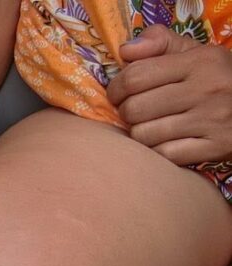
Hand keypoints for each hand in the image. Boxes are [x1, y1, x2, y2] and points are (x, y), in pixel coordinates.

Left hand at [106, 24, 231, 164]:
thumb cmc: (214, 77)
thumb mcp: (193, 52)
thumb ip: (158, 42)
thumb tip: (125, 51)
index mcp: (200, 61)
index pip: (135, 77)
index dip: (116, 88)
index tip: (117, 94)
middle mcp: (208, 89)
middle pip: (134, 109)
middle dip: (126, 112)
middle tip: (135, 112)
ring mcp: (214, 120)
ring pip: (144, 135)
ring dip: (140, 133)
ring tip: (150, 126)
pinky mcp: (218, 147)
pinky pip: (165, 155)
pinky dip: (158, 151)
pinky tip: (165, 142)